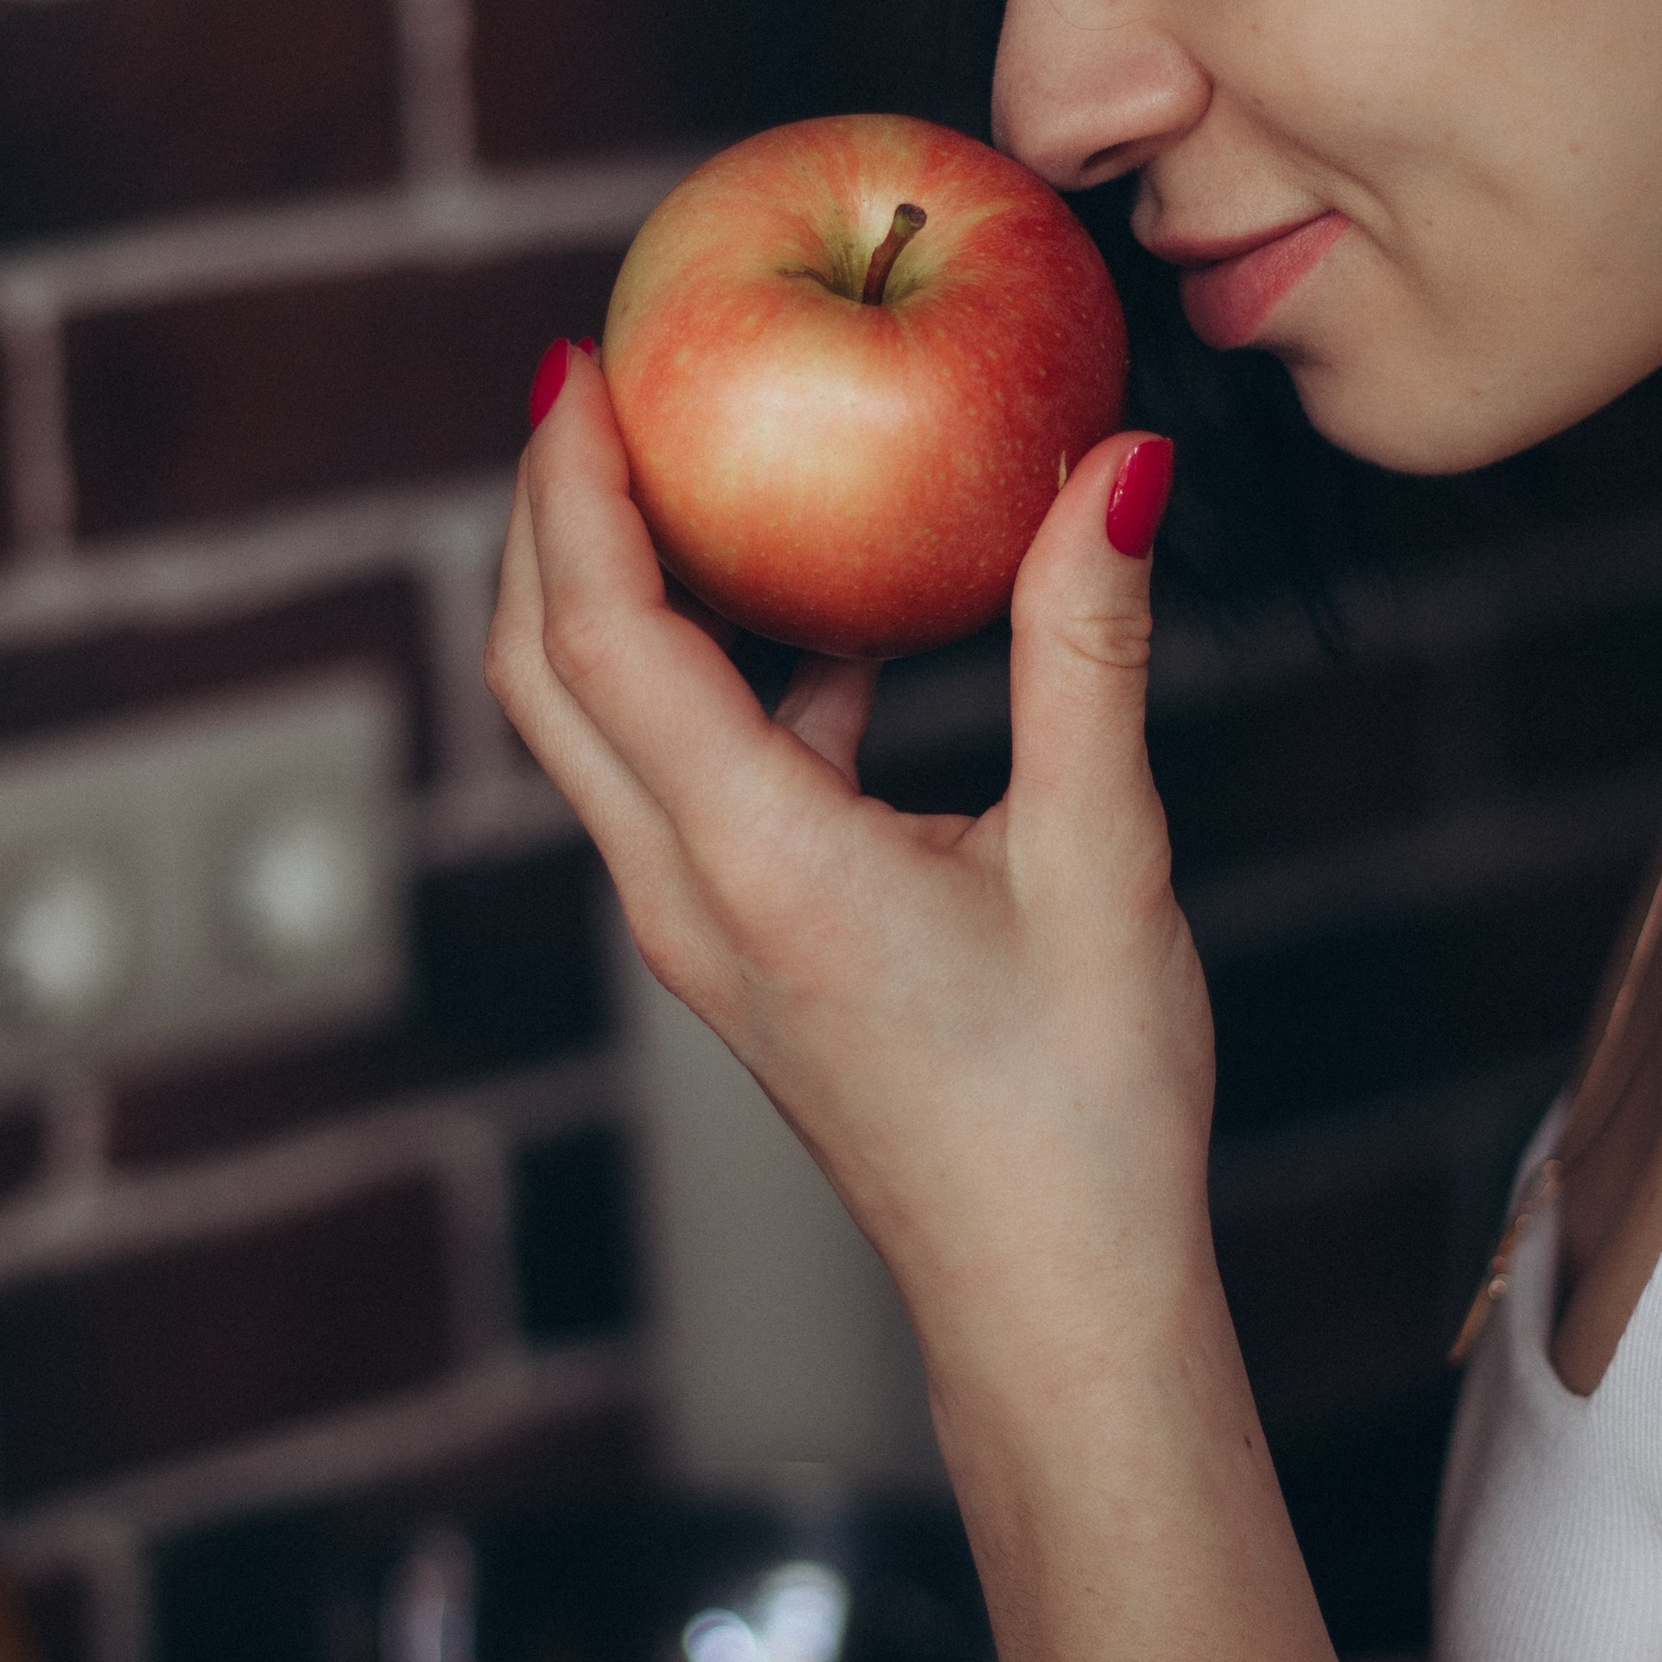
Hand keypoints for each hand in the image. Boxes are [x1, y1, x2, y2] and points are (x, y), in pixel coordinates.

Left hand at [482, 345, 1211, 1346]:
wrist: (1054, 1303)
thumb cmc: (1083, 1111)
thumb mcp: (1102, 858)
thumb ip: (1089, 649)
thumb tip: (1116, 466)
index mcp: (758, 863)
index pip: (602, 636)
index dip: (571, 486)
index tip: (578, 359)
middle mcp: (690, 898)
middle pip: (545, 675)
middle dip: (548, 519)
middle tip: (598, 383)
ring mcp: (703, 935)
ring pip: (599, 733)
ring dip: (616, 598)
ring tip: (695, 477)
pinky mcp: (744, 956)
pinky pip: (682, 784)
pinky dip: (717, 683)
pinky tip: (839, 639)